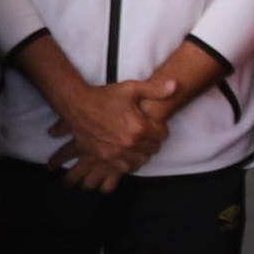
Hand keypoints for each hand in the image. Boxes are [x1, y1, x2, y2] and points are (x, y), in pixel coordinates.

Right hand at [42, 77, 176, 190]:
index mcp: (139, 126)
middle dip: (151, 140)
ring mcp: (117, 153)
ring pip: (141, 160)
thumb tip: (175, 86)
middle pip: (154, 148)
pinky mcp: (105, 158)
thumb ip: (155, 89)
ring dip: (141, 152)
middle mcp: (129, 143)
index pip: (163, 134)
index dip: (159, 127)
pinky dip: (128, 160)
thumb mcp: (131, 88)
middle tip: (142, 130)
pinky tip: (125, 150)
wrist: (77, 105)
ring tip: (134, 141)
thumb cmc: (104, 96)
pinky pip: (126, 167)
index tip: (151, 123)